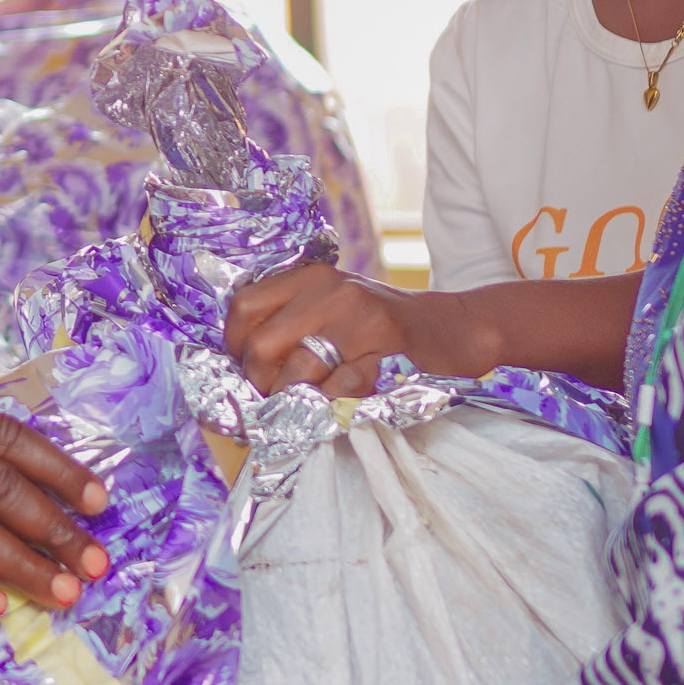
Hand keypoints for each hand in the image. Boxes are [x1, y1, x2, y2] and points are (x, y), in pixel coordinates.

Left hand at [223, 259, 413, 395]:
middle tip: (271, 397)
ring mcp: (362, 320)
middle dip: (259, 382)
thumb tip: (238, 363)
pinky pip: (340, 389)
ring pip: (299, 370)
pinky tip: (335, 406)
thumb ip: (288, 320)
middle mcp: (333, 292)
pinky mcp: (388, 352)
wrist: (449, 328)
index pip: (244, 306)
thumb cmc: (379, 325)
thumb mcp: (331, 304)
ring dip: (293, 400)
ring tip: (300, 407)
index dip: (234, 345)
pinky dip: (330, 406)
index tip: (244, 367)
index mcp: (311, 277)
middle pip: (263, 344)